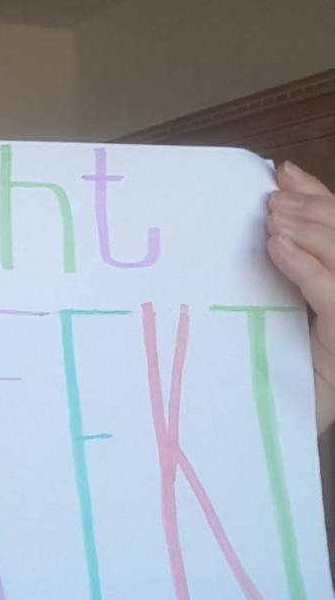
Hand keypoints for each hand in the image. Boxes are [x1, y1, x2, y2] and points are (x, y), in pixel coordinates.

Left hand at [266, 161, 334, 433]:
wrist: (296, 424)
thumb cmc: (295, 367)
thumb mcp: (297, 306)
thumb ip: (297, 259)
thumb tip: (276, 202)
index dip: (320, 197)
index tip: (282, 174)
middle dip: (312, 211)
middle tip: (271, 201)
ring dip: (307, 229)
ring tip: (271, 218)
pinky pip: (331, 294)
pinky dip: (305, 265)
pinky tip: (278, 248)